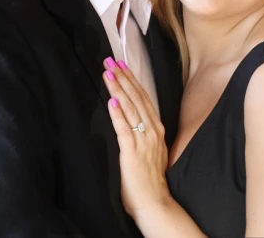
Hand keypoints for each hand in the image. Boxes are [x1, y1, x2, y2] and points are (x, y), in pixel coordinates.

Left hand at [102, 57, 170, 217]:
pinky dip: (117, 113)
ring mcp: (143, 141)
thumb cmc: (149, 180)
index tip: (122, 65)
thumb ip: (140, 133)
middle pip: (137, 98)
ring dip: (118, 88)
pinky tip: (111, 99)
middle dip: (123, 77)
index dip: (132, 80)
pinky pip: (124, 128)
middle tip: (111, 60)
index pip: (143, 98)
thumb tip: (127, 118)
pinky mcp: (132, 152)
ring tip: (108, 72)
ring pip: (130, 108)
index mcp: (156, 129)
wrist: (155, 202)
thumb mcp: (149, 150)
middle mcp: (152, 131)